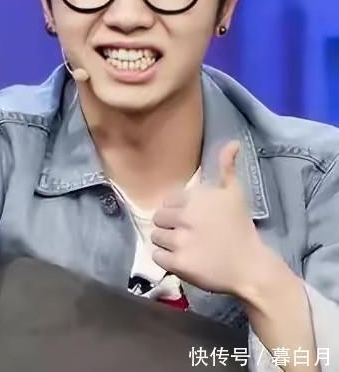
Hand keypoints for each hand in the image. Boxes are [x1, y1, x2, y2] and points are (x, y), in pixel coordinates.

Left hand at [150, 141, 265, 295]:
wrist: (251, 267)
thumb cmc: (241, 228)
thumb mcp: (235, 192)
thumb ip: (227, 167)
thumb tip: (233, 142)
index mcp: (196, 198)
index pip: (167, 202)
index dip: (178, 211)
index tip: (193, 220)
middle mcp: (186, 217)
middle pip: (158, 219)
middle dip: (170, 227)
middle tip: (188, 235)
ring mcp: (181, 241)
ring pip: (156, 237)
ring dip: (167, 243)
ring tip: (187, 248)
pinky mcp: (179, 263)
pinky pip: (157, 257)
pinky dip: (166, 260)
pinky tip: (183, 260)